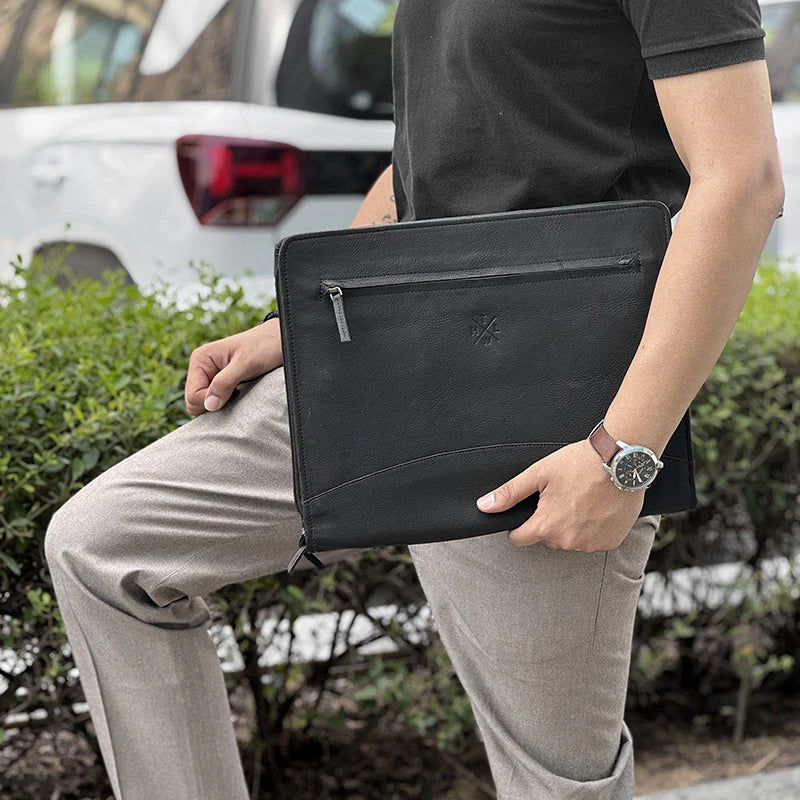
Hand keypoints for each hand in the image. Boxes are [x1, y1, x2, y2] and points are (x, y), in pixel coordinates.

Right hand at [184, 319, 282, 415]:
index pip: (192, 395)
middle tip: (236, 393)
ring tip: (238, 391)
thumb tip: (209, 405)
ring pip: (205, 403)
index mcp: (200, 359)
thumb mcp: (245, 364)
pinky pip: (216, 401)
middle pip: (195, 402)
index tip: (232, 394)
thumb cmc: (264, 346)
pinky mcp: (221, 382)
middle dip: (214, 403)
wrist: (279, 340)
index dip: (209, 402)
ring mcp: (211, 375)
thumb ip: (225, 383)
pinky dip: (226, 402)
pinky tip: (239, 393)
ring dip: (220, 403)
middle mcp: (202, 368)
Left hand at [475, 439, 643, 551]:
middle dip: (549, 520)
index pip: (519, 538)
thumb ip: (510, 494)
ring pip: (570, 538)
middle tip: (561, 495)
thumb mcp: (539, 474)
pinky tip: (597, 506)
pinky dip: (593, 527)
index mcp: (546, 527)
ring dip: (572, 524)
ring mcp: (591, 544)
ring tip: (581, 498)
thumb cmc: (579, 464)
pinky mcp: (611, 542)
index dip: (519, 525)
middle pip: (547, 537)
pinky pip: (594, 539)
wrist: (621, 461)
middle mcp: (568, 541)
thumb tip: (484, 506)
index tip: (529, 511)